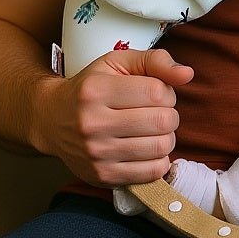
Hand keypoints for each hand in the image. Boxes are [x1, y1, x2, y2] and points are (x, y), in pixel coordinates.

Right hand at [40, 48, 193, 187]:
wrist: (51, 119)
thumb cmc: (92, 87)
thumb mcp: (118, 63)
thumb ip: (156, 61)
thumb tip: (187, 74)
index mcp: (96, 91)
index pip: (157, 93)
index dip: (167, 92)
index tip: (156, 93)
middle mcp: (93, 124)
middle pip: (162, 121)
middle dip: (169, 114)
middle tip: (156, 112)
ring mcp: (96, 153)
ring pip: (161, 147)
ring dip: (166, 137)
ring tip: (152, 130)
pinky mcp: (102, 176)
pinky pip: (152, 172)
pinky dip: (159, 160)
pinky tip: (147, 149)